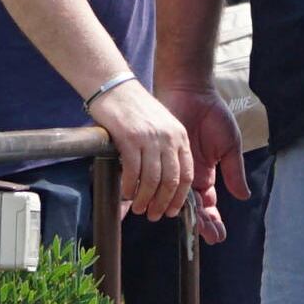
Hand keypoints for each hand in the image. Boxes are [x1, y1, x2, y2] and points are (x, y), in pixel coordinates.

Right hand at [88, 77, 194, 219]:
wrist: (115, 87)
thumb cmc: (135, 109)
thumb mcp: (161, 125)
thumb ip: (166, 148)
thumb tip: (163, 179)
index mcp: (179, 137)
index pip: (187, 173)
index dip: (180, 196)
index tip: (172, 210)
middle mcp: (169, 139)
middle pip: (172, 181)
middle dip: (163, 202)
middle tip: (155, 215)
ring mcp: (150, 139)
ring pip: (153, 179)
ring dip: (146, 199)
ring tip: (140, 209)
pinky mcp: (130, 138)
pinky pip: (133, 170)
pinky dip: (130, 186)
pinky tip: (127, 194)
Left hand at [158, 79, 250, 225]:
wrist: (191, 92)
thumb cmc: (214, 116)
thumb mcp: (229, 145)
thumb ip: (234, 171)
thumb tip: (243, 197)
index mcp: (206, 175)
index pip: (209, 205)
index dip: (213, 220)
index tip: (216, 236)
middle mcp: (187, 176)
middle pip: (191, 207)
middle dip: (198, 223)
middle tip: (202, 238)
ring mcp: (170, 168)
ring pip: (170, 197)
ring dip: (172, 211)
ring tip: (173, 224)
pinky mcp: (154, 158)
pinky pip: (150, 179)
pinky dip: (148, 192)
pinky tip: (146, 205)